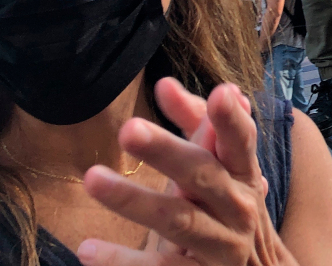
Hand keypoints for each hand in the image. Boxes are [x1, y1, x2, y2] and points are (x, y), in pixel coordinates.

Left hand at [78, 79, 293, 265]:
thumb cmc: (226, 206)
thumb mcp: (219, 166)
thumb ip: (194, 122)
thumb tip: (165, 84)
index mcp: (244, 173)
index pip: (241, 141)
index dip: (231, 119)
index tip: (219, 93)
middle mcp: (237, 207)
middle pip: (202, 176)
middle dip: (167, 152)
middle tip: (129, 129)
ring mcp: (220, 246)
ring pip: (177, 220)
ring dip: (134, 200)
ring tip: (93, 179)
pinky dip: (123, 261)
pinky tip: (87, 249)